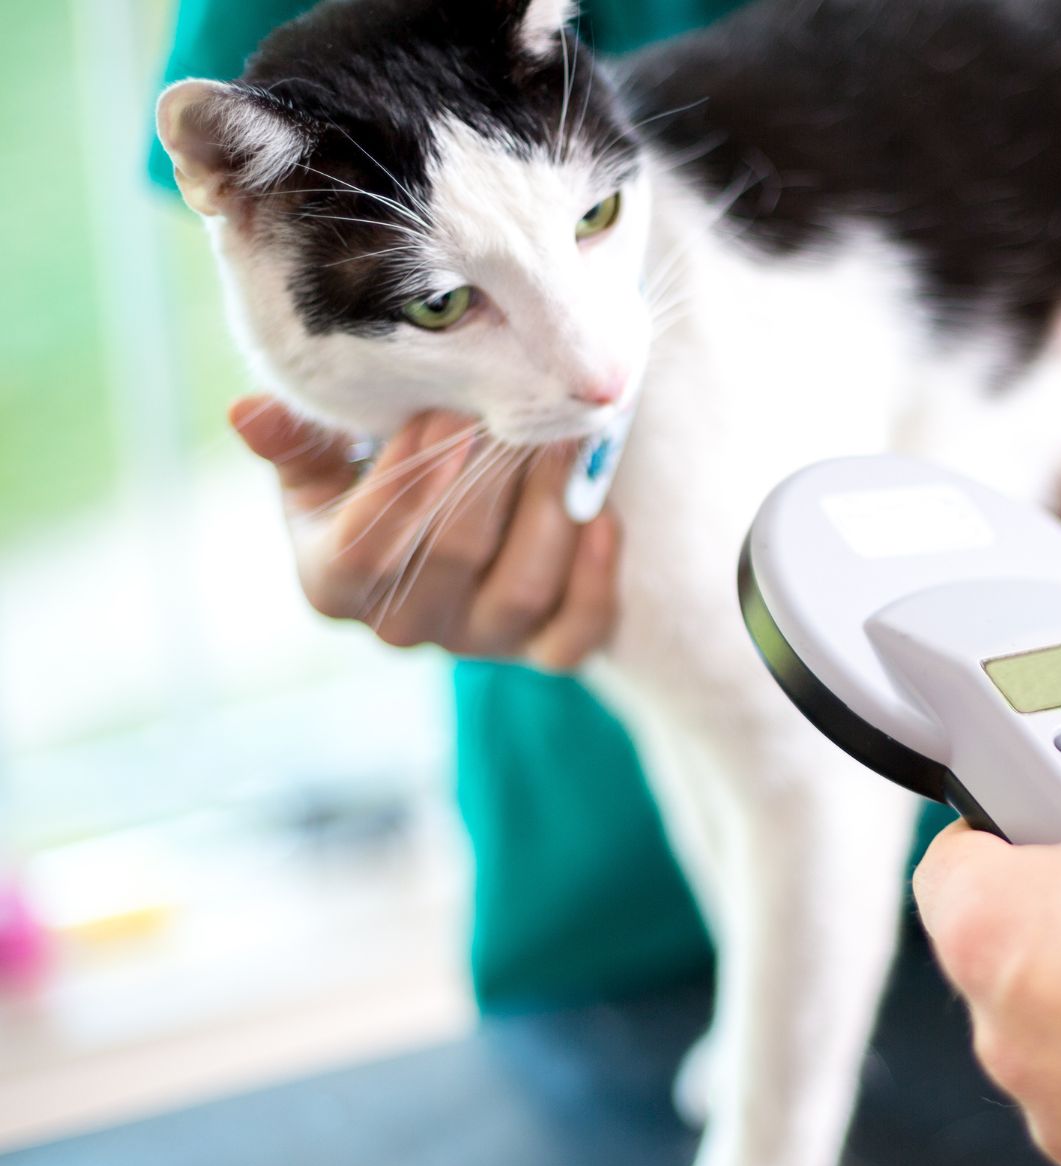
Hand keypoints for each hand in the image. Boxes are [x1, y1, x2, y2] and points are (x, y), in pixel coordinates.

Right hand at [230, 396, 620, 667]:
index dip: (403, 489)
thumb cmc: (377, 469)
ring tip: (564, 441)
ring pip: (521, 591)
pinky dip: (596, 578)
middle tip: (516, 411)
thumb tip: (247, 413)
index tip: (440, 418)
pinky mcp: (542, 651)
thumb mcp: (328, 454)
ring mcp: (478, 644)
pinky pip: (576, 635)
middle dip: (488, 480)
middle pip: (451, 560)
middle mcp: (403, 626)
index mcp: (333, 582)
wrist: (451, 506)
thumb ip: (296, 438)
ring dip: (550, 512)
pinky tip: (603, 516)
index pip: (360, 553)